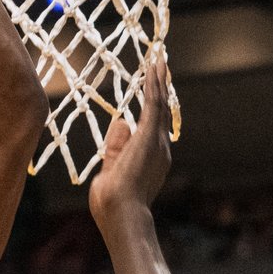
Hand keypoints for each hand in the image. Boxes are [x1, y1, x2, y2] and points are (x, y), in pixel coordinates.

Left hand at [89, 61, 172, 230]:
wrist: (120, 212)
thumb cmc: (113, 200)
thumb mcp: (112, 168)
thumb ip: (116, 147)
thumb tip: (121, 122)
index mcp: (151, 158)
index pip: (150, 128)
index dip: (151, 109)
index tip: (151, 93)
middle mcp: (159, 147)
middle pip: (160, 111)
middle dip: (160, 89)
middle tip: (161, 70)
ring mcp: (156, 140)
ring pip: (159, 103)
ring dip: (159, 80)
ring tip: (159, 61)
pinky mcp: (149, 134)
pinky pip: (154, 102)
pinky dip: (155, 83)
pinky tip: (155, 66)